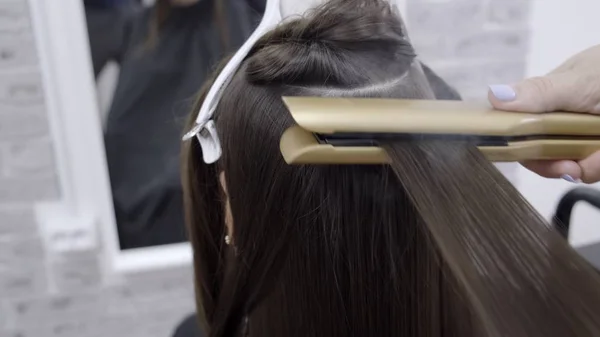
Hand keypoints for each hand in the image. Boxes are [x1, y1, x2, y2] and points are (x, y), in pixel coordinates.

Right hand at [487, 45, 599, 182]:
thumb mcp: (578, 81)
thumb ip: (540, 93)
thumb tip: (494, 95)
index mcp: (545, 105)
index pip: (519, 136)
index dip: (525, 154)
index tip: (538, 161)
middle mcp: (562, 125)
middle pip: (547, 160)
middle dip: (561, 167)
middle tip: (575, 168)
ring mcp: (585, 139)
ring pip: (577, 169)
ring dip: (592, 166)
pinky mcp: (597, 152)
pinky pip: (595, 168)